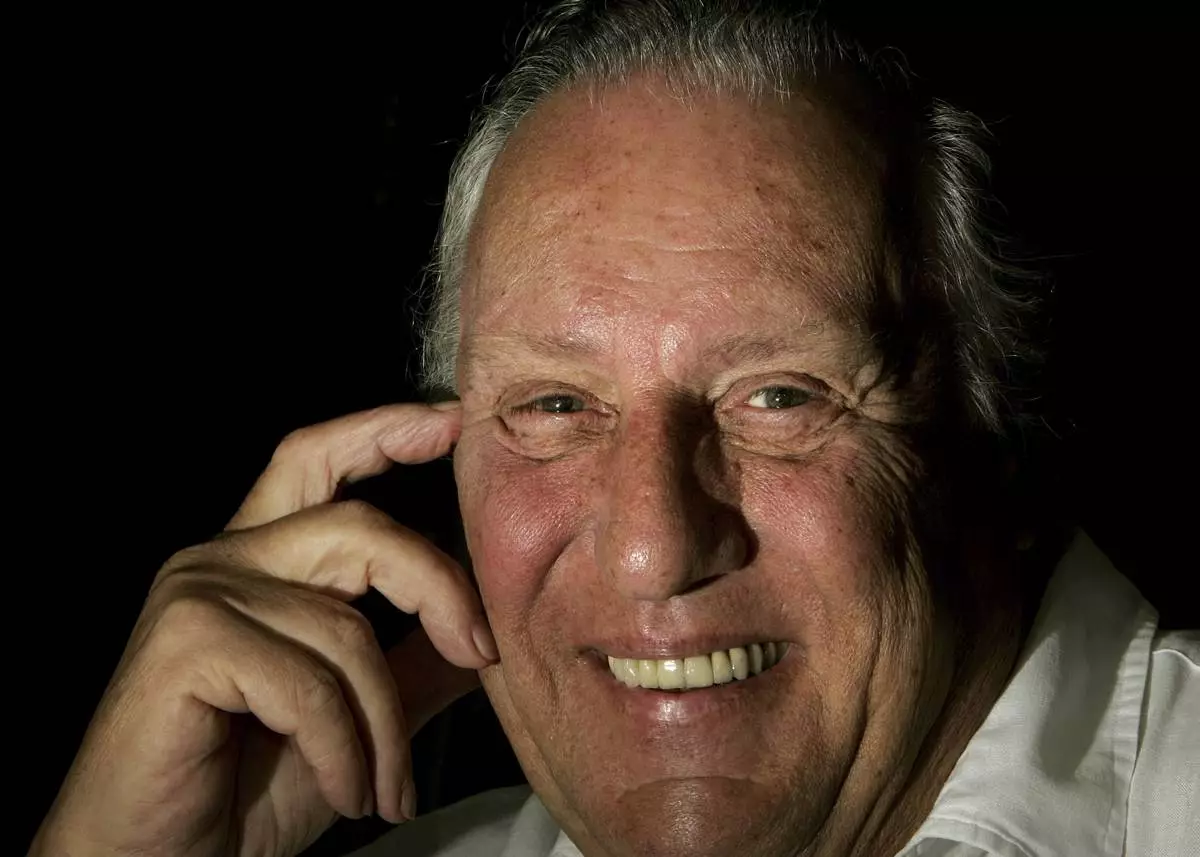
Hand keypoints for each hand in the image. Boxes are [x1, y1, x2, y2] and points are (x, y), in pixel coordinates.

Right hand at [31, 403, 494, 856]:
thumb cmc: (244, 791)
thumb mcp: (352, 720)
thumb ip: (410, 667)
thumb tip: (485, 634)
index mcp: (259, 560)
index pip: (316, 460)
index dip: (384, 429)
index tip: (451, 420)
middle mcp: (222, 559)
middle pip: (356, 525)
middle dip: (436, 586)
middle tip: (484, 653)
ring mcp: (197, 594)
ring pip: (344, 626)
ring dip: (385, 724)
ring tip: (389, 790)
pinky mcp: (183, 643)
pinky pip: (308, 684)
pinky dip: (344, 748)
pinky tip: (349, 792)